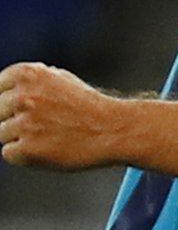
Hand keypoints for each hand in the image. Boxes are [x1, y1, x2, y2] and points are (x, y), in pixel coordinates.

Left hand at [0, 63, 123, 170]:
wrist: (115, 130)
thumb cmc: (91, 107)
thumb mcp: (61, 80)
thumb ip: (31, 82)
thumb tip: (4, 90)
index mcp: (28, 74)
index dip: (10, 100)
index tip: (24, 108)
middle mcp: (23, 97)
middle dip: (14, 119)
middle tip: (43, 124)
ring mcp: (24, 124)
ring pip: (2, 134)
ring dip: (21, 138)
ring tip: (50, 137)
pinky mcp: (28, 149)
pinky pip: (9, 153)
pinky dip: (25, 155)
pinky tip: (48, 149)